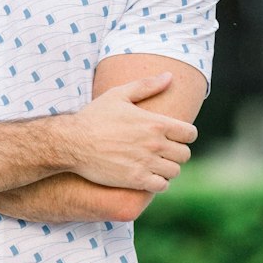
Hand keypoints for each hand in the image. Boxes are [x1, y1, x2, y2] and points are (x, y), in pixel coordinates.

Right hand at [65, 73, 196, 191]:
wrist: (72, 142)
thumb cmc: (94, 117)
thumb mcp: (119, 95)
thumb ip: (147, 85)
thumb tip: (170, 76)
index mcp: (155, 122)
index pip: (190, 133)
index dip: (186, 135)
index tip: (176, 137)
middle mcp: (154, 143)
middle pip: (184, 154)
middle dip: (176, 152)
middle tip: (163, 152)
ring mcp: (146, 163)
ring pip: (174, 171)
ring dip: (168, 169)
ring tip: (156, 165)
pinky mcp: (136, 179)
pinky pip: (161, 186)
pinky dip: (158, 183)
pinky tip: (149, 177)